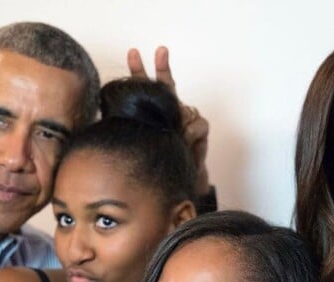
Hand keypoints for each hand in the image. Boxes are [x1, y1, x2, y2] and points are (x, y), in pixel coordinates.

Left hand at [127, 47, 209, 194]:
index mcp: (153, 112)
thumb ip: (141, 133)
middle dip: (162, 67)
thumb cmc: (159, 162)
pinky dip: (189, 133)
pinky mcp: (200, 127)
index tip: (133, 53)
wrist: (179, 179)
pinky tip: (184, 142)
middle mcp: (170, 110)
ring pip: (183, 107)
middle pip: (166, 85)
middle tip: (160, 50)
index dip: (138, 71)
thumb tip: (136, 126)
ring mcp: (186, 117)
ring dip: (178, 119)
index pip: (146, 89)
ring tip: (174, 134)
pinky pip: (196, 124)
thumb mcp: (145, 146)